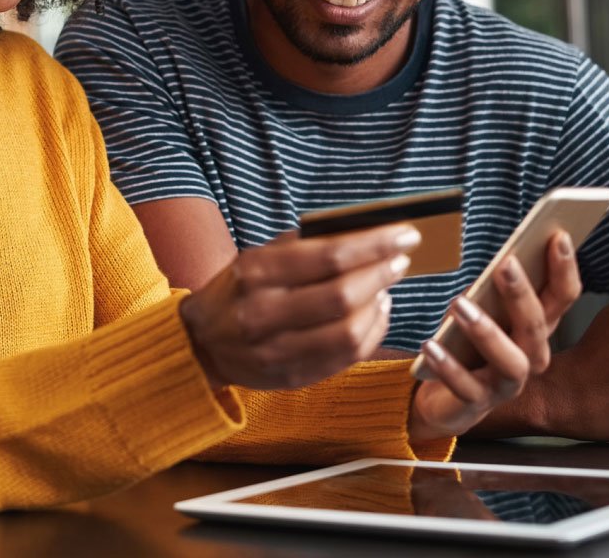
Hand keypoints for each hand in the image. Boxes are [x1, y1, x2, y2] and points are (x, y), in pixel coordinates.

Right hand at [179, 225, 419, 389]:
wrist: (202, 343)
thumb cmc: (239, 289)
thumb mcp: (258, 257)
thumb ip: (302, 245)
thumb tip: (361, 232)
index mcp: (256, 272)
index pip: (329, 256)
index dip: (374, 245)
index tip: (405, 234)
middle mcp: (264, 312)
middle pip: (342, 296)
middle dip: (381, 274)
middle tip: (401, 260)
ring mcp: (277, 350)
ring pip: (348, 332)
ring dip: (379, 306)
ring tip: (386, 287)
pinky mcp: (292, 376)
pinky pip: (346, 358)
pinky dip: (371, 333)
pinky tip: (375, 313)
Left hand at [408, 231, 581, 439]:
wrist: (445, 397)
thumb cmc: (469, 343)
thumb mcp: (483, 309)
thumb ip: (495, 288)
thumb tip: (505, 257)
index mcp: (536, 328)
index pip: (561, 297)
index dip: (565, 269)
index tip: (558, 235)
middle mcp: (530, 356)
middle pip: (536, 326)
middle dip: (523, 294)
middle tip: (505, 263)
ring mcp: (506, 383)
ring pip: (510, 360)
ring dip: (486, 331)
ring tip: (458, 304)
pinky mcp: (477, 403)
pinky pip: (465, 387)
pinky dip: (448, 366)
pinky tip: (430, 346)